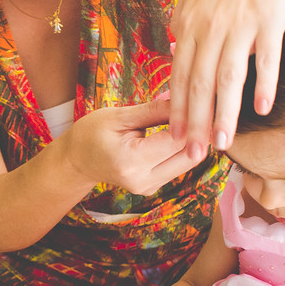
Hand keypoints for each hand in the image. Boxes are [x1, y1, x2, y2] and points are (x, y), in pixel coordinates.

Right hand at [63, 99, 199, 195]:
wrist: (76, 161)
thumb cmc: (91, 133)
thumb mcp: (119, 115)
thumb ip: (154, 111)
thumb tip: (188, 101)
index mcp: (131, 161)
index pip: (177, 140)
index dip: (195, 119)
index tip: (205, 98)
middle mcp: (143, 180)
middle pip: (190, 155)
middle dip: (201, 131)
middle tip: (208, 105)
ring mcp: (149, 187)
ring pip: (188, 162)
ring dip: (195, 139)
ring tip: (198, 114)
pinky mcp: (154, 186)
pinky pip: (178, 165)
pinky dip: (183, 147)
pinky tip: (184, 129)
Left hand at [167, 0, 284, 158]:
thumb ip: (182, 23)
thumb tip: (177, 51)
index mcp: (189, 24)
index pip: (179, 76)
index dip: (176, 109)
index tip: (174, 137)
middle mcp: (210, 27)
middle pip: (199, 84)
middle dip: (195, 123)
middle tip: (193, 154)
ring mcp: (240, 24)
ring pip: (228, 78)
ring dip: (224, 114)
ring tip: (223, 143)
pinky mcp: (270, 19)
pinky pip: (266, 58)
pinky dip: (263, 84)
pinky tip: (262, 108)